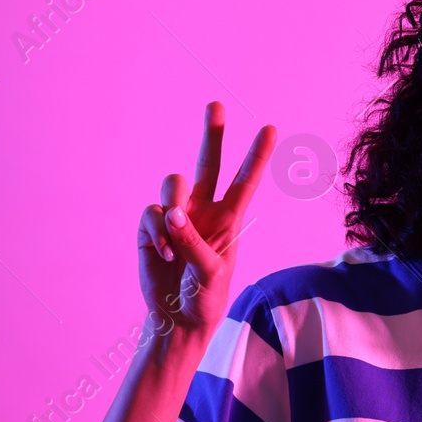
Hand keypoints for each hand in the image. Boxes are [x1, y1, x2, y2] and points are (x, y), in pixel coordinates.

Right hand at [138, 102, 275, 335]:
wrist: (177, 317)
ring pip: (173, 184)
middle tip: (216, 104)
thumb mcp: (210, 274)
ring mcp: (176, 216)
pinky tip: (163, 254)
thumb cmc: (205, 297)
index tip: (270, 128)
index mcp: (229, 219)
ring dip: (173, 202)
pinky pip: (151, 212)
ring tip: (175, 236)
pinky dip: (156, 231)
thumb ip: (193, 243)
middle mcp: (203, 210)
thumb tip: (171, 214)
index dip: (257, 155)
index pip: (246, 181)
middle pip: (208, 163)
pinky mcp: (151, 226)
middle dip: (212, 134)